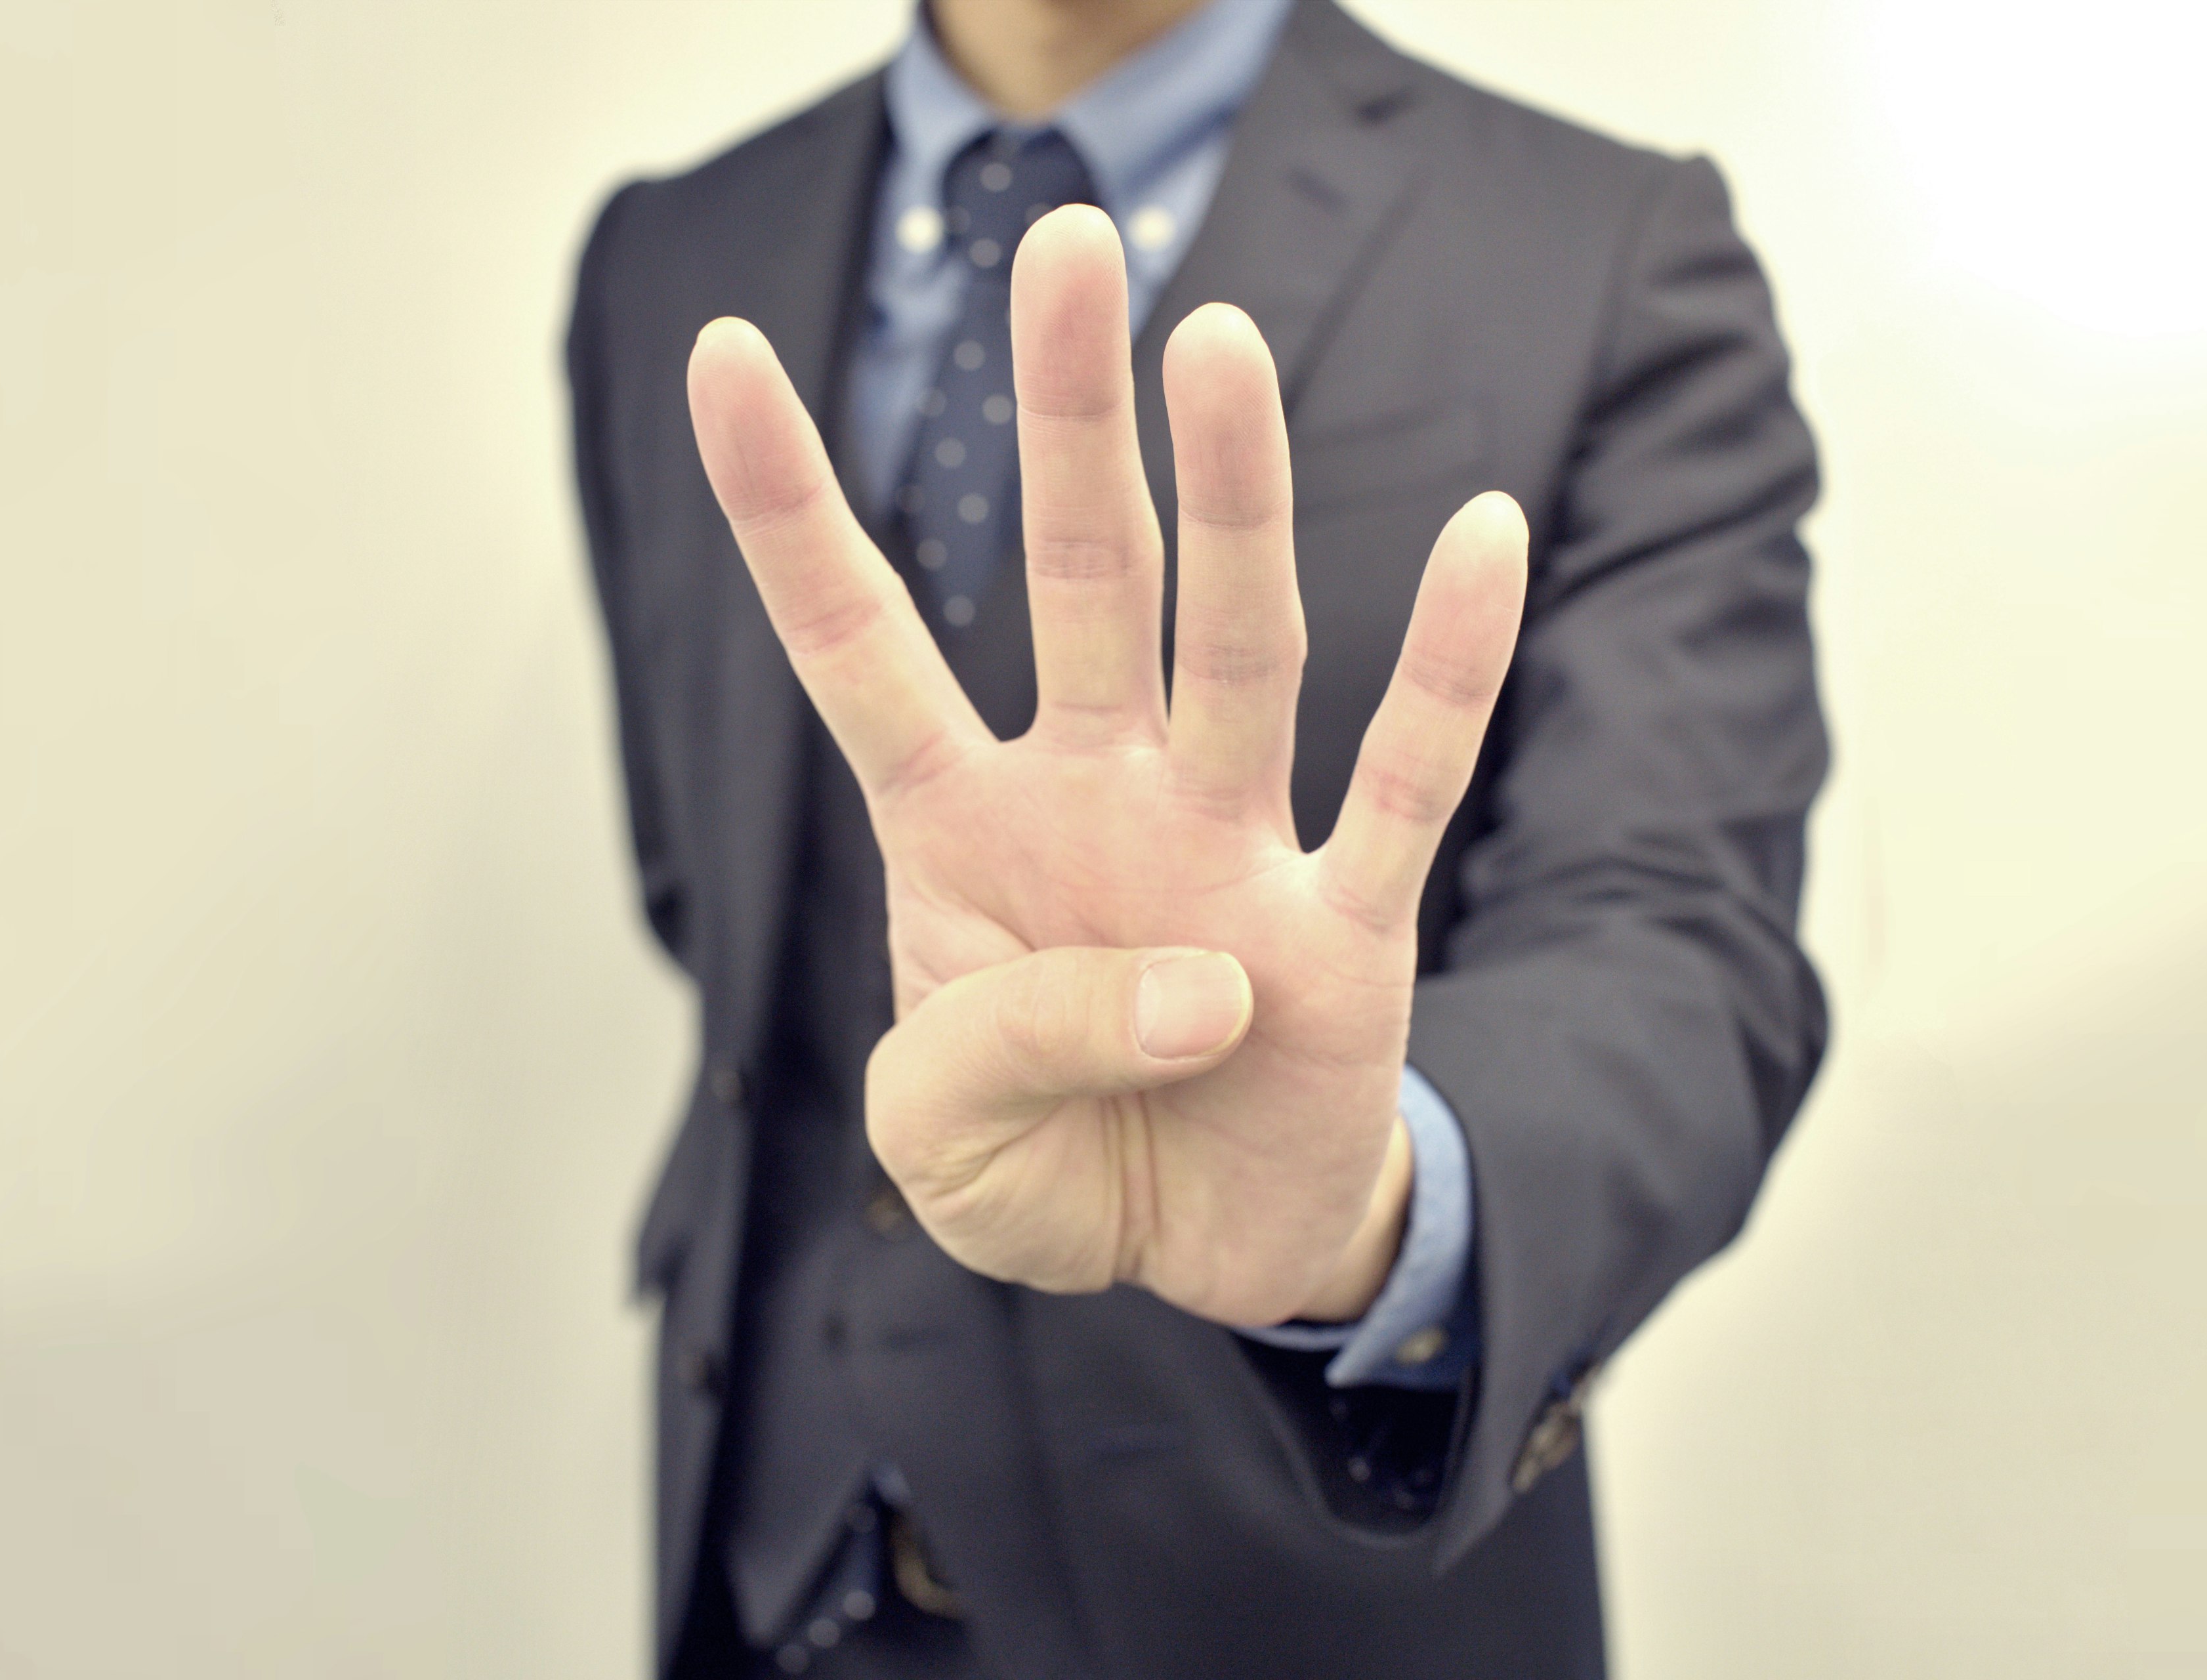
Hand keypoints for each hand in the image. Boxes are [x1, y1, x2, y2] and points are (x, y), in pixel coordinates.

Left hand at [686, 207, 1524, 1327]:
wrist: (1203, 1249)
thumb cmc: (1055, 1164)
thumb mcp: (940, 1142)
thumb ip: (989, 1056)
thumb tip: (1196, 991)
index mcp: (964, 830)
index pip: (860, 646)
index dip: (789, 511)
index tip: (721, 354)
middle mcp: (1104, 800)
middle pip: (1085, 580)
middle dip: (1069, 422)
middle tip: (1066, 245)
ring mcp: (1231, 851)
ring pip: (1239, 645)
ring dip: (1236, 501)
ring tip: (1218, 347)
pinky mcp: (1347, 934)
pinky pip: (1408, 784)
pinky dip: (1449, 671)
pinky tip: (1485, 536)